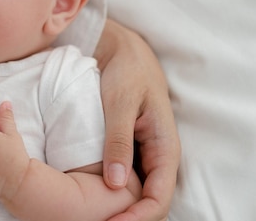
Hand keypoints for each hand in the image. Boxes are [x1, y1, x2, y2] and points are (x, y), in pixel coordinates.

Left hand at [95, 20, 180, 220]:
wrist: (124, 51)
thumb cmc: (127, 73)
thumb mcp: (120, 104)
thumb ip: (118, 142)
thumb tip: (116, 184)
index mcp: (165, 148)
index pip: (158, 200)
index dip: (136, 218)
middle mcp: (157, 157)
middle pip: (148, 203)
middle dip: (126, 218)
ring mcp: (143, 154)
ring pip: (136, 194)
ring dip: (118, 208)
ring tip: (90, 216)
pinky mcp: (129, 148)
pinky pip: (124, 178)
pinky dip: (112, 192)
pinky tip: (90, 197)